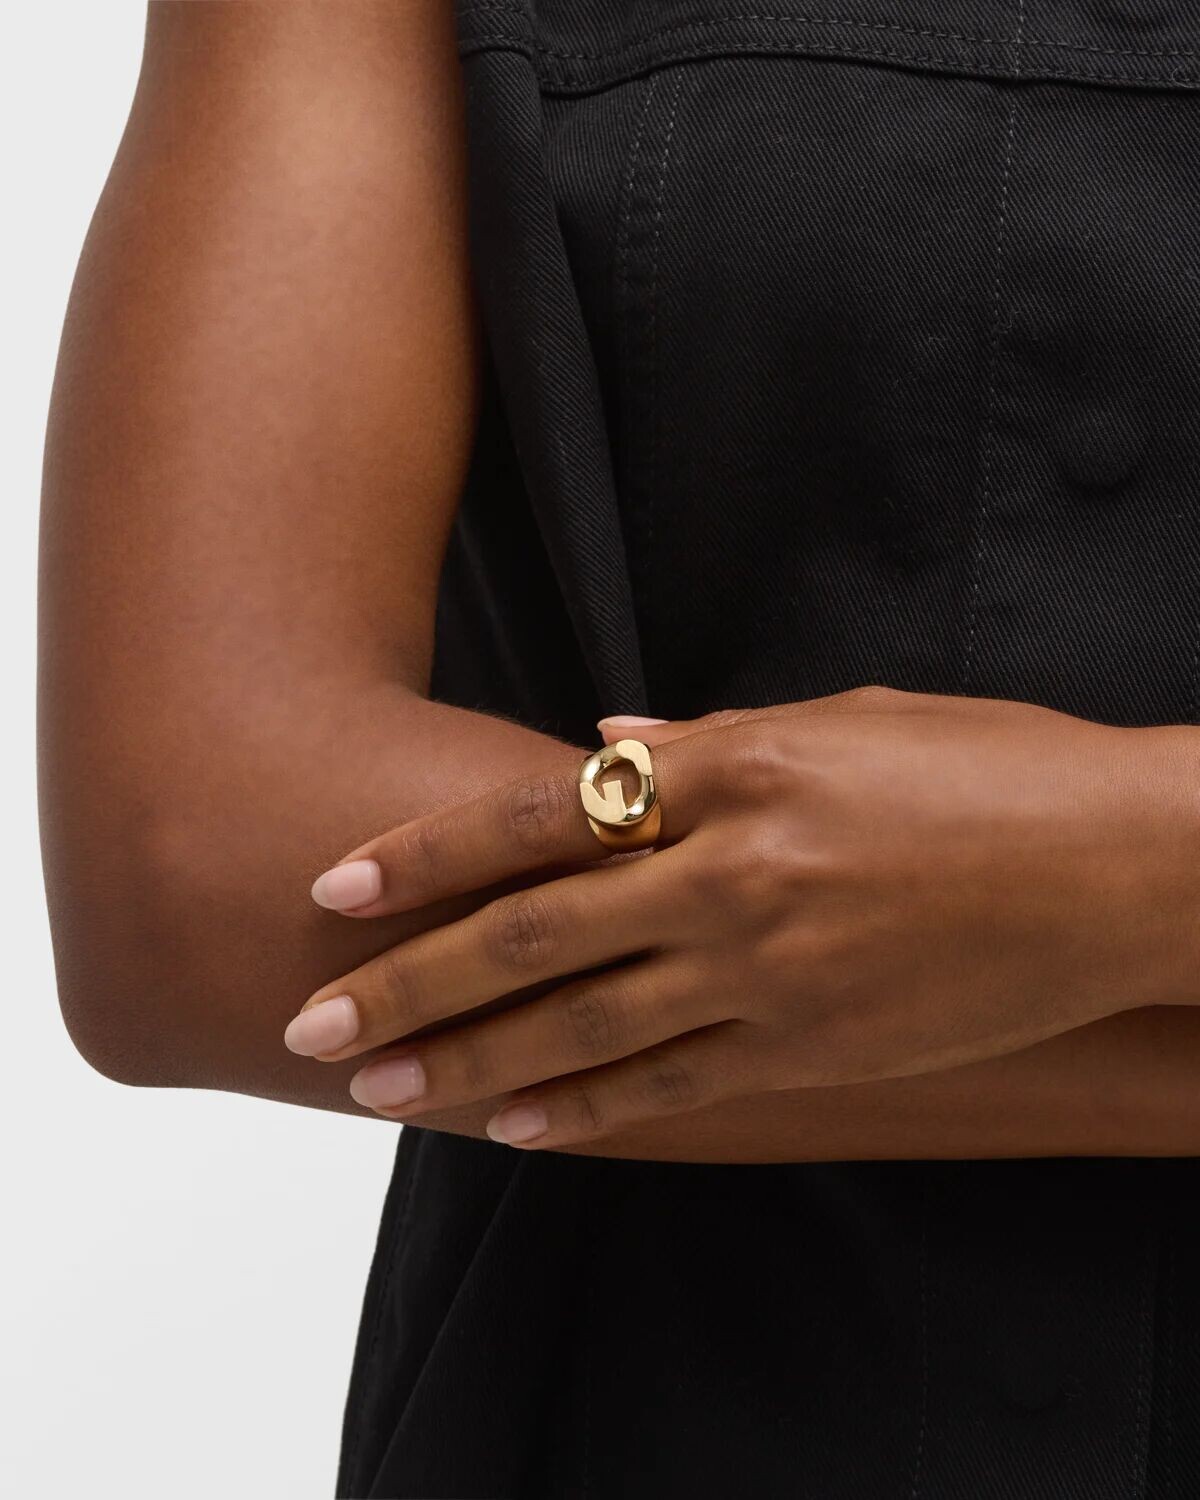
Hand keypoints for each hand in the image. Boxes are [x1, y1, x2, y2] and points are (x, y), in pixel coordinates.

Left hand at [282, 687, 1197, 1149]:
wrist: (1122, 868)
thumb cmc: (988, 770)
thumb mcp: (842, 719)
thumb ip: (704, 740)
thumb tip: (597, 744)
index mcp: (735, 769)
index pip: (537, 816)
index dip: (426, 854)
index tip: (337, 885)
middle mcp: (735, 872)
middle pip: (532, 937)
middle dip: (411, 980)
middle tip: (314, 1017)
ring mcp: (772, 971)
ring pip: (582, 1028)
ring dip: (466, 1062)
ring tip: (376, 1087)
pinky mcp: (813, 1047)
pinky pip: (673, 1088)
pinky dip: (583, 1110)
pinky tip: (510, 1125)